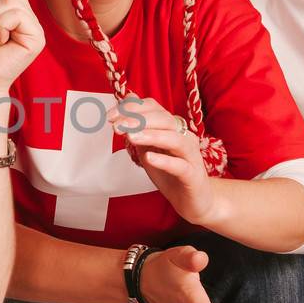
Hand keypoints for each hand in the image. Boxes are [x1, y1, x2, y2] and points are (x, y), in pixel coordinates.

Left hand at [108, 97, 214, 224]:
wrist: (193, 200)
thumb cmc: (170, 174)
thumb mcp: (149, 148)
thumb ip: (139, 129)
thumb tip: (126, 102)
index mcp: (173, 128)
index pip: (154, 108)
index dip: (132, 109)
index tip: (110, 117)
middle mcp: (184, 137)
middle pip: (165, 120)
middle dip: (139, 120)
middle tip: (118, 126)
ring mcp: (190, 156)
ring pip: (175, 139)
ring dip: (151, 135)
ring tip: (131, 137)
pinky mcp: (192, 176)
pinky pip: (180, 166)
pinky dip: (165, 160)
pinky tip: (149, 158)